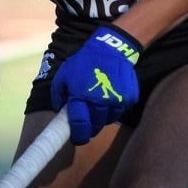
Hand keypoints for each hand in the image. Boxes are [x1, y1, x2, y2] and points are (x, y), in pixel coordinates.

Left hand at [49, 25, 141, 144]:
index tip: (77, 138)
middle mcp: (100, 100)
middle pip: (96, 126)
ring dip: (103, 117)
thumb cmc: (83, 63)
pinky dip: (115, 108)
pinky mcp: (130, 98)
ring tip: (98, 103)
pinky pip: (120, 111)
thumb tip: (58, 112)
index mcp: (81, 95)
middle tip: (87, 122)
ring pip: (108, 119)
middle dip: (90, 127)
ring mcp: (117, 99)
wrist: (111, 49)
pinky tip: (110, 96)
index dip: (78, 135)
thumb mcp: (63, 76)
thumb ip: (57, 96)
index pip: (80, 125)